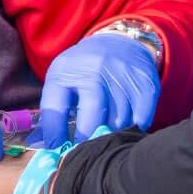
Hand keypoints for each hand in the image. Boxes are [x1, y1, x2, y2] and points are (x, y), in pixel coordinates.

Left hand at [38, 33, 160, 146]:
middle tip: (86, 151)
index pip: (55, 109)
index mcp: (66, 70)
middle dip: (87, 140)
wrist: (119, 42)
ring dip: (111, 134)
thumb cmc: (83, 70)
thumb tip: (48, 149)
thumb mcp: (62, 80)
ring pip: (118, 121)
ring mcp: (122, 74)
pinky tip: (125, 127)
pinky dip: (132, 128)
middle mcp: (95, 68)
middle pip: (92, 117)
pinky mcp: (145, 83)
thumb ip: (53, 112)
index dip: (55, 135)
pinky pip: (140, 119)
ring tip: (106, 135)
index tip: (58, 150)